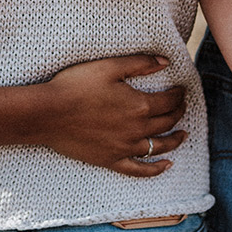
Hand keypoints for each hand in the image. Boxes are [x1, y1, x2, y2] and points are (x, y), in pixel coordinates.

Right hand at [37, 54, 186, 176]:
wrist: (48, 113)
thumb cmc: (75, 85)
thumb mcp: (109, 67)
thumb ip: (140, 63)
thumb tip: (165, 62)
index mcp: (139, 105)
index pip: (168, 101)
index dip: (178, 94)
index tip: (182, 89)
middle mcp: (136, 129)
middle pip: (167, 122)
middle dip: (178, 112)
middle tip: (182, 105)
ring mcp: (124, 148)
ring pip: (159, 146)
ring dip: (175, 140)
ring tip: (184, 134)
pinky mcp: (111, 160)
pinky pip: (139, 170)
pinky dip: (156, 169)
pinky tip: (166, 165)